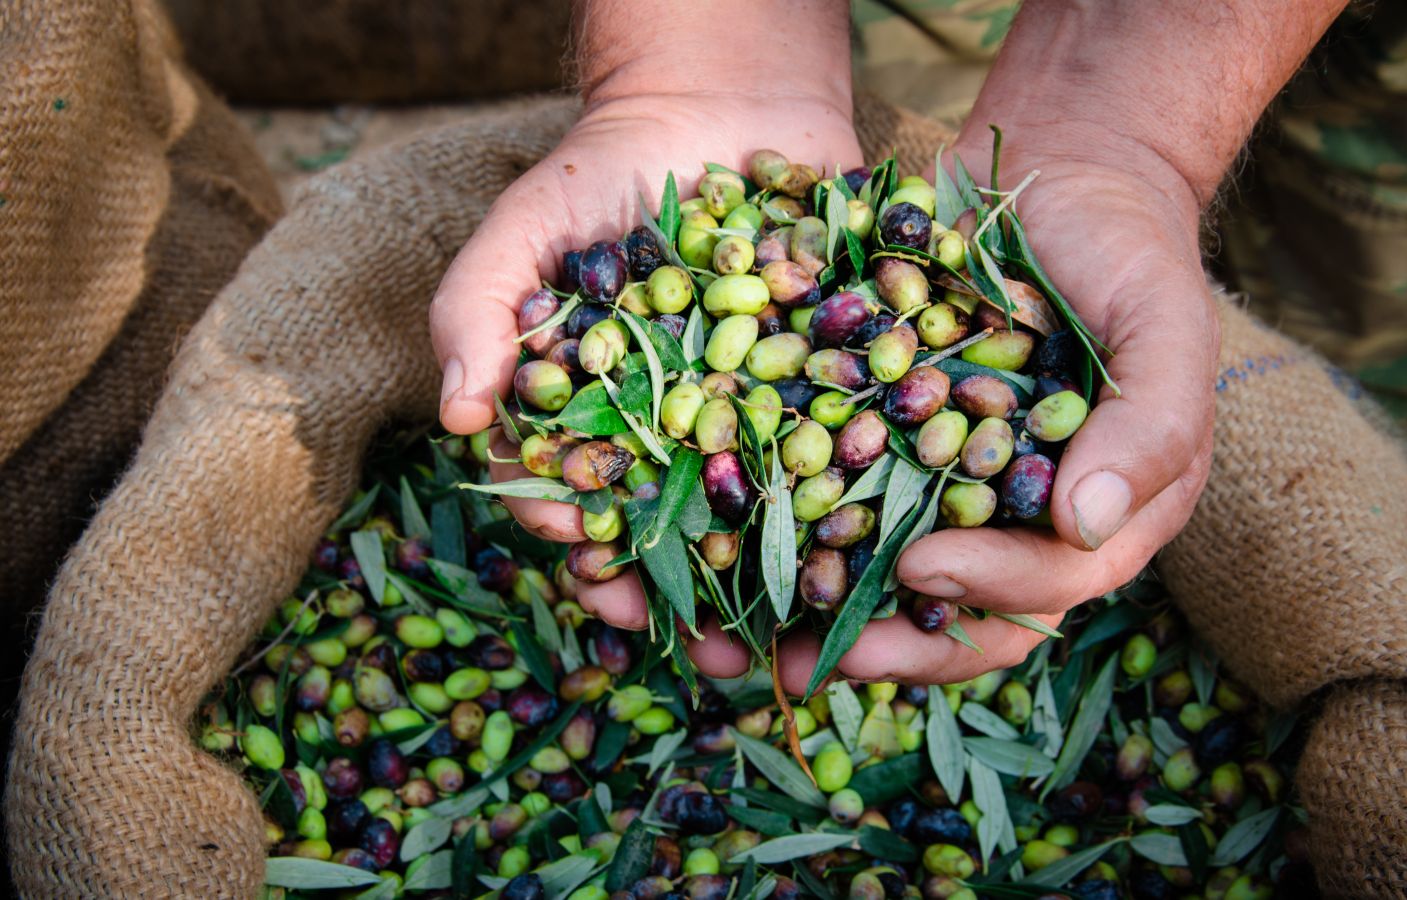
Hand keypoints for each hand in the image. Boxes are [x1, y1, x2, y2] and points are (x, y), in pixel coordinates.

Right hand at [429, 91, 862, 672]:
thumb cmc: (602, 170)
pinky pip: (846, 445)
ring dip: (775, 577)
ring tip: (793, 633)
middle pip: (674, 527)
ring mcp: (753, 412)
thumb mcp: (523, 227)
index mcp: (594, 417)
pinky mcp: (828, 383)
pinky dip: (859, 494)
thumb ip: (478, 310)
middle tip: (702, 649)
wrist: (717, 107)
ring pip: (763, 509)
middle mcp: (673, 430)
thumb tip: (456, 417)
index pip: (578, 499)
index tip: (594, 574)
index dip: (579, 541)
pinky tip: (873, 545)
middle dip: (684, 594)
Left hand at [703, 139, 1217, 694]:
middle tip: (793, 661)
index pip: (1044, 586)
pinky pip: (824, 493)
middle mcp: (1013, 520)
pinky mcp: (879, 439)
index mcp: (1097, 517)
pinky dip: (769, 522)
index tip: (922, 567)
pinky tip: (705, 536)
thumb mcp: (1164, 323)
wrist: (1056, 168)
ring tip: (721, 639)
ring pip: (872, 572)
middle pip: (948, 611)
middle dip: (874, 643)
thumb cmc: (1128, 248)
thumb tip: (1087, 524)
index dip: (987, 590)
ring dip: (801, 610)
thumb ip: (1152, 423)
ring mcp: (939, 483)